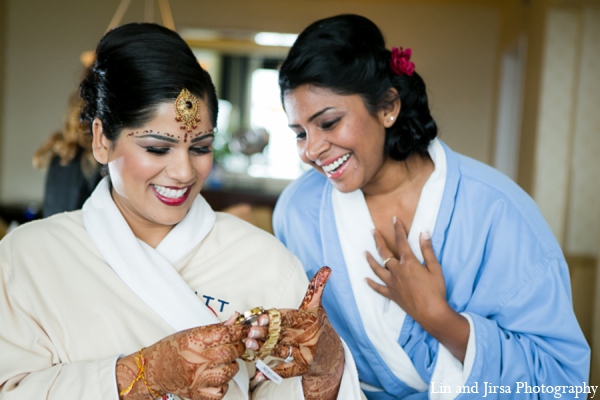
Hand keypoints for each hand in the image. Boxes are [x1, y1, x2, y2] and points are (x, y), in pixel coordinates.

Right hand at [116, 320, 247, 399]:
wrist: (153, 370)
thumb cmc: (171, 349)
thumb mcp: (191, 332)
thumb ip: (215, 328)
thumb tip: (235, 319)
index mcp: (193, 341)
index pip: (224, 334)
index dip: (240, 330)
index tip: (245, 329)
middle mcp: (195, 360)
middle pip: (229, 352)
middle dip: (239, 347)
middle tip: (238, 344)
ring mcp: (196, 379)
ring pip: (229, 372)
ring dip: (233, 365)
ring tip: (226, 361)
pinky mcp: (197, 394)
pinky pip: (220, 391)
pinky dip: (223, 384)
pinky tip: (218, 377)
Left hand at [252, 267, 343, 399]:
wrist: (332, 355)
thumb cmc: (318, 326)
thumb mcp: (317, 307)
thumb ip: (316, 288)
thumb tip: (326, 268)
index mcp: (310, 320)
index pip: (291, 318)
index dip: (275, 318)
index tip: (260, 317)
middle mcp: (308, 337)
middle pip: (283, 334)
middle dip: (265, 334)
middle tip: (249, 332)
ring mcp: (306, 354)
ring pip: (282, 351)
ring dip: (264, 350)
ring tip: (248, 347)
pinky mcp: (302, 369)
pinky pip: (285, 371)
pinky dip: (271, 373)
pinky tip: (257, 373)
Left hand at [365, 219, 446, 325]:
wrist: (431, 313)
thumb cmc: (435, 290)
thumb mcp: (435, 268)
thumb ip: (428, 250)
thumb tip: (424, 232)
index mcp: (408, 263)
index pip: (401, 241)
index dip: (398, 229)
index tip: (394, 219)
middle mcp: (397, 271)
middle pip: (384, 253)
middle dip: (378, 240)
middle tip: (372, 231)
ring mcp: (392, 283)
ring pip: (377, 269)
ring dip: (370, 259)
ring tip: (364, 252)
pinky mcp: (392, 295)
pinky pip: (378, 288)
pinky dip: (371, 283)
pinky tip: (365, 280)